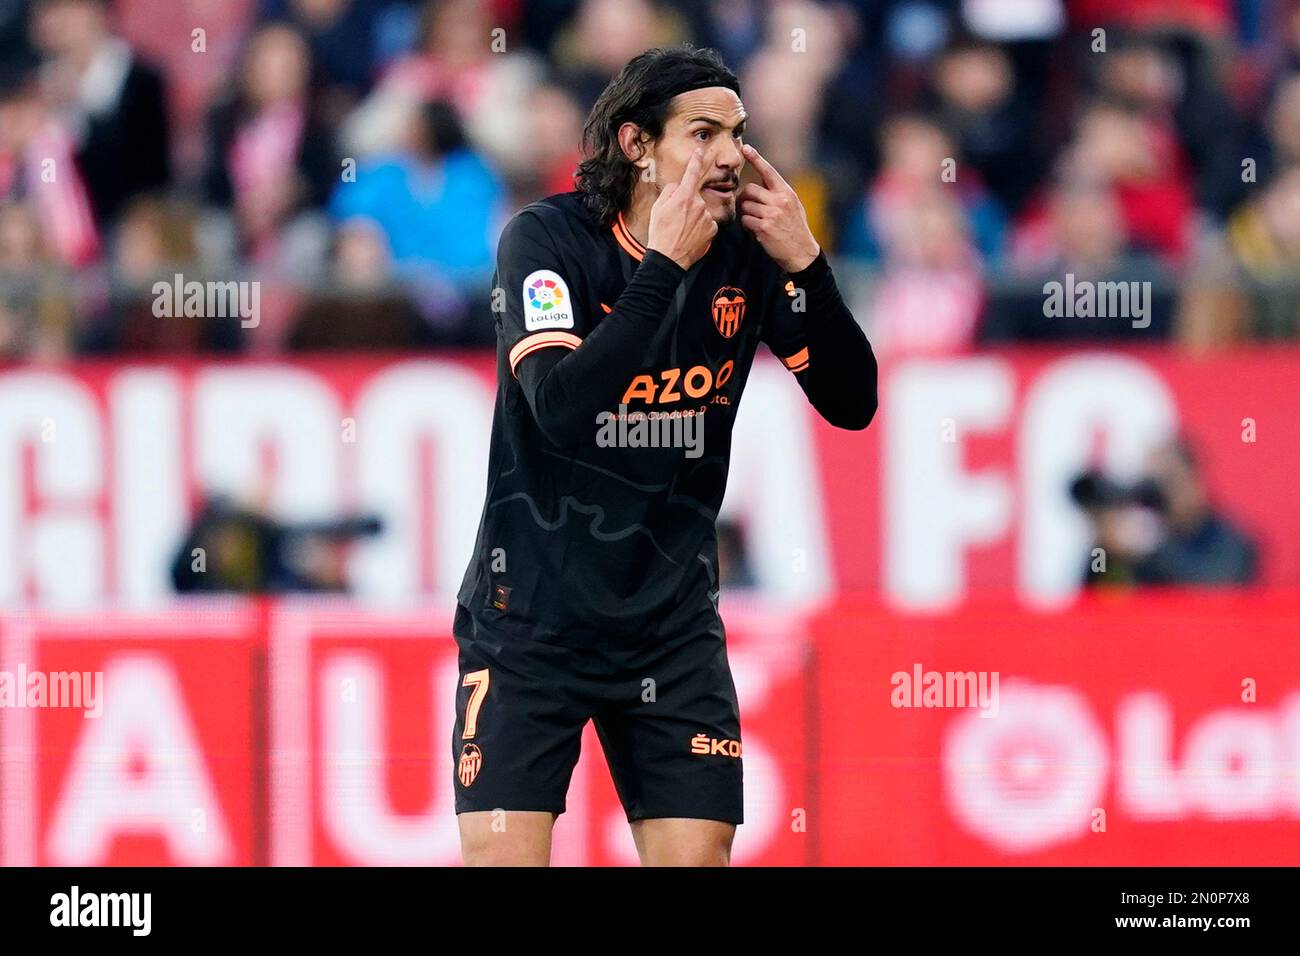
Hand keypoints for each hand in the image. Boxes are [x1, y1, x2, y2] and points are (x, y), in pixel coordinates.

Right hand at [647, 148, 717, 269]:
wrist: (668, 258)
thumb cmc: (660, 233)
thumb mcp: (657, 208)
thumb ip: (670, 192)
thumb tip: (678, 188)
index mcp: (684, 196)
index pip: (692, 173)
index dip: (696, 160)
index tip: (700, 151)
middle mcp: (699, 204)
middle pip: (695, 197)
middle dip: (687, 205)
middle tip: (675, 220)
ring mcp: (707, 217)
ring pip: (701, 211)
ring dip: (694, 217)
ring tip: (682, 230)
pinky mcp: (713, 229)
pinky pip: (707, 223)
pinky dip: (700, 227)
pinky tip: (691, 236)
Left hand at [738, 144, 819, 272]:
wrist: (801, 252)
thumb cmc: (795, 228)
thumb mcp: (793, 206)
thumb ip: (778, 194)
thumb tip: (761, 185)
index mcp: (786, 192)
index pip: (768, 171)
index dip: (756, 158)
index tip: (746, 148)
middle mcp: (779, 200)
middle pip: (749, 189)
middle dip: (745, 198)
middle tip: (750, 207)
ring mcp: (771, 214)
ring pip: (745, 205)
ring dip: (746, 213)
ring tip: (756, 221)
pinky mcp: (764, 227)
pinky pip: (745, 220)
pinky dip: (747, 225)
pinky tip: (756, 230)